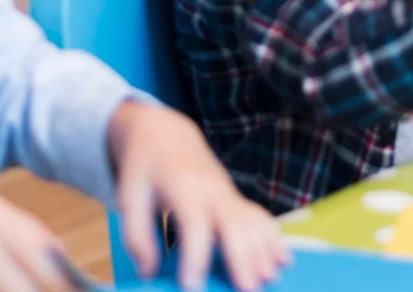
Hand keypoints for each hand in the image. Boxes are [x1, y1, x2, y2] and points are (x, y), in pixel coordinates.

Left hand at [109, 102, 289, 291]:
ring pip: (251, 219)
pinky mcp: (235, 198)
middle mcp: (210, 190)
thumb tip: (149, 273)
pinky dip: (273, 236)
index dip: (195, 254)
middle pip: (232, 221)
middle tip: (248, 289)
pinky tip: (284, 259)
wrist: (166, 135)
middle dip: (242, 255)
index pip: (193, 222)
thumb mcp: (128, 196)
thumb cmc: (145, 169)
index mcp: (182, 188)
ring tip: (270, 279)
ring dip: (263, 248)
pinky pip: (259, 215)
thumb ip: (136, 236)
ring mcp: (227, 193)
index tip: (191, 285)